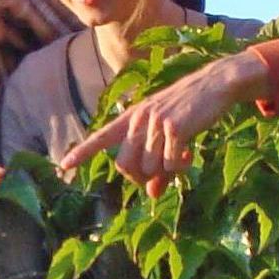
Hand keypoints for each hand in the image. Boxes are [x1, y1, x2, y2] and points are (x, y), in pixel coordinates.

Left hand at [60, 50, 270, 195]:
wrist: (216, 83)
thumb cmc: (190, 109)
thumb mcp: (168, 134)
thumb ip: (157, 164)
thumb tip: (151, 195)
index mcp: (133, 117)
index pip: (102, 136)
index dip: (83, 152)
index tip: (63, 165)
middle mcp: (139, 119)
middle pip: (124, 165)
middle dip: (140, 178)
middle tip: (161, 176)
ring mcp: (155, 122)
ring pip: (148, 167)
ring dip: (166, 172)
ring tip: (182, 158)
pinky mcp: (175, 128)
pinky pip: (170, 164)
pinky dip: (180, 167)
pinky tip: (190, 154)